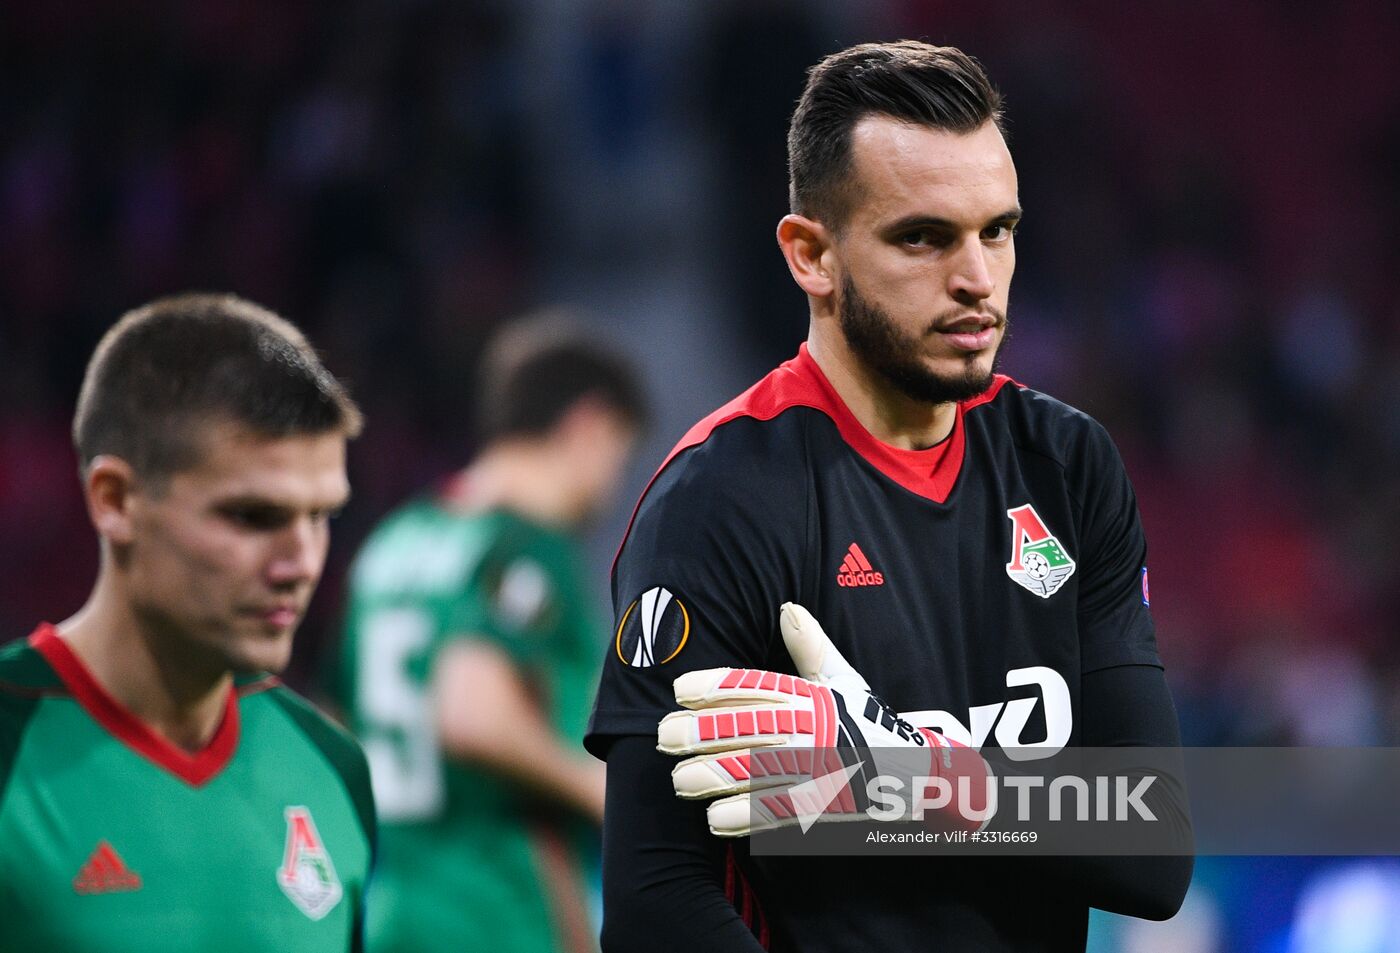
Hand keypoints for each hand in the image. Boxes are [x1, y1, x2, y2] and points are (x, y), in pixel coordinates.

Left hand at [657, 602, 979, 836]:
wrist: (920, 772)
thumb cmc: (870, 723)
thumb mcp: (845, 681)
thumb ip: (812, 648)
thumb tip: (787, 607)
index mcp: (815, 696)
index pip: (759, 685)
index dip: (716, 685)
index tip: (679, 688)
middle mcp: (815, 728)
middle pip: (749, 728)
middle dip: (702, 732)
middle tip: (663, 735)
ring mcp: (821, 767)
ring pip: (758, 772)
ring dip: (713, 777)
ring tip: (679, 781)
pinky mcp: (827, 806)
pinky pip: (780, 813)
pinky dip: (745, 818)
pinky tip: (714, 820)